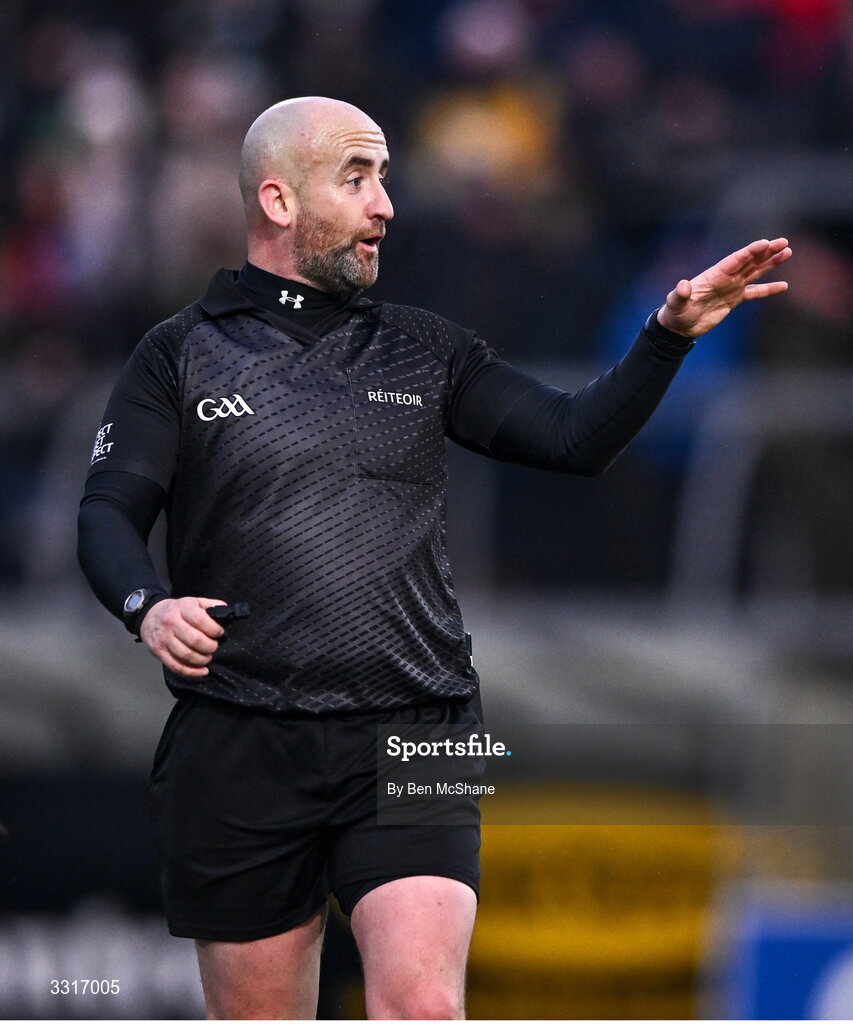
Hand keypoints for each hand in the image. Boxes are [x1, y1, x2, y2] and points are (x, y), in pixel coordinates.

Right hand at [139, 596, 226, 676]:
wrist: (150, 615)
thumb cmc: (178, 610)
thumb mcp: (194, 602)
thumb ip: (211, 606)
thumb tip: (227, 613)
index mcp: (182, 608)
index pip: (200, 620)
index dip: (214, 629)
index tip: (219, 633)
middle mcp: (171, 622)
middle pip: (194, 640)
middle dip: (210, 647)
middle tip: (214, 647)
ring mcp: (163, 638)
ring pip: (186, 655)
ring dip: (202, 660)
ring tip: (208, 657)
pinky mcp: (158, 652)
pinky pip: (176, 666)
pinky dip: (191, 672)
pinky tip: (202, 671)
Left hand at [657, 237, 791, 338]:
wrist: (679, 326)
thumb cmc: (675, 312)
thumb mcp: (675, 303)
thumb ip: (679, 294)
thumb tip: (683, 286)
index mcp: (714, 275)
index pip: (735, 260)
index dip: (750, 252)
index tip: (765, 243)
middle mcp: (725, 278)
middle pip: (750, 261)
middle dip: (766, 252)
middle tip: (784, 242)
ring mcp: (732, 287)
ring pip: (755, 272)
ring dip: (771, 263)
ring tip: (787, 252)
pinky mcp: (735, 299)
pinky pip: (755, 292)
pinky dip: (769, 289)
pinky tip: (784, 286)